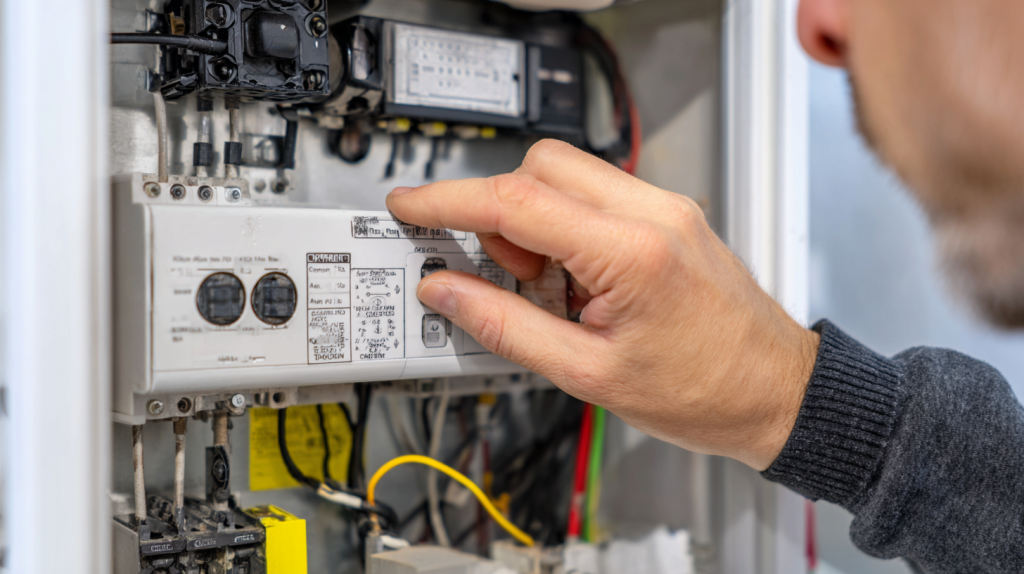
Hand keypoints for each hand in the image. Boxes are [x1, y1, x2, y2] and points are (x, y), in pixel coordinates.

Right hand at [386, 140, 819, 469]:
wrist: (775, 393)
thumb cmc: (704, 392)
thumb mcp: (588, 375)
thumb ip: (506, 327)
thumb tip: (447, 293)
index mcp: (634, 252)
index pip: (517, 201)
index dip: (450, 201)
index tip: (411, 208)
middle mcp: (653, 214)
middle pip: (540, 168)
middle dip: (499, 214)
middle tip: (504, 276)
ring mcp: (665, 209)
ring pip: (566, 177)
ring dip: (534, 224)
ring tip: (549, 290)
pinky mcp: (667, 217)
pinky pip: (594, 198)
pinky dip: (564, 230)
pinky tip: (575, 283)